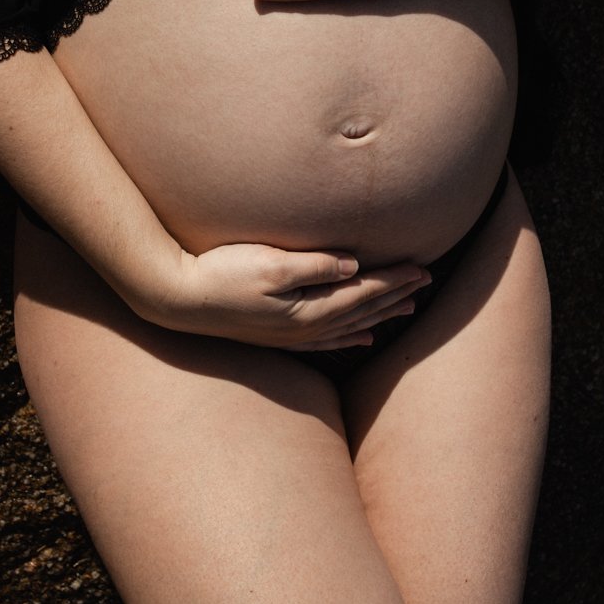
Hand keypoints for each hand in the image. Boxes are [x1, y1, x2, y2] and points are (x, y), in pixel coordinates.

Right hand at [146, 243, 429, 349]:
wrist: (177, 300)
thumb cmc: (220, 275)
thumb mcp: (269, 263)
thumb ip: (314, 265)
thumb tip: (353, 266)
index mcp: (308, 309)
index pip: (364, 291)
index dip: (395, 279)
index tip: (423, 267)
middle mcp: (305, 328)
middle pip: (362, 310)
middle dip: (396, 295)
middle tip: (426, 283)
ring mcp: (291, 335)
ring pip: (349, 325)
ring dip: (380, 315)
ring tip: (408, 308)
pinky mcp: (277, 335)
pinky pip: (326, 340)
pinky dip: (350, 336)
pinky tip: (363, 337)